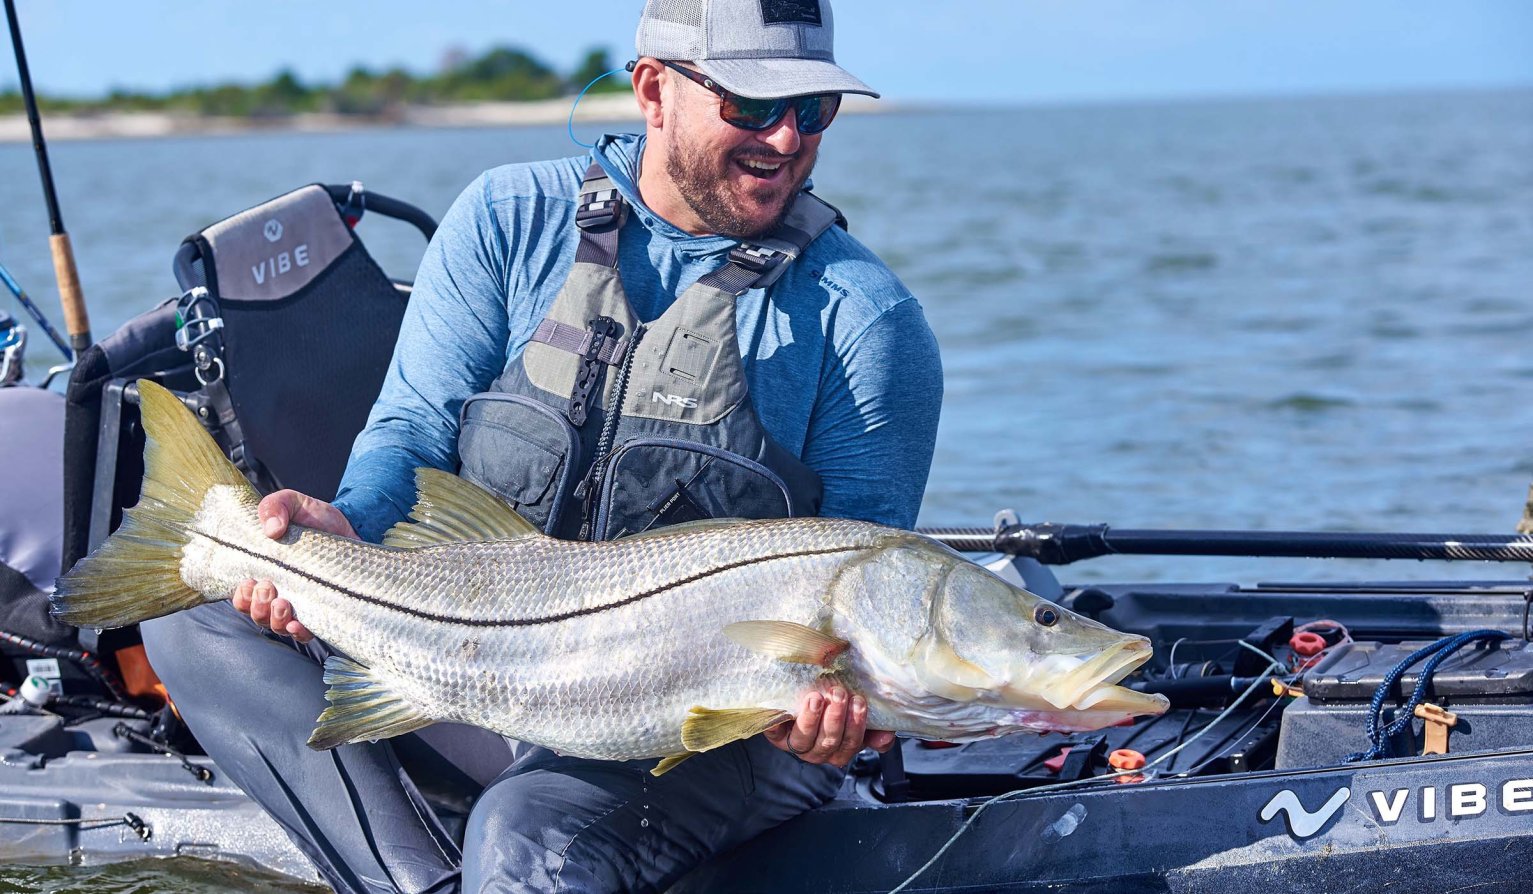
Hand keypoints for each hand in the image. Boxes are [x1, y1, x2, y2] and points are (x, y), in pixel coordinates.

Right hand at [230, 490, 356, 642]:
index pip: (242, 596)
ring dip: (275, 620)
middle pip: (256, 614)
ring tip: (283, 603)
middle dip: (257, 606)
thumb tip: (271, 530)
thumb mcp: (292, 503)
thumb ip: (274, 506)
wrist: (351, 525)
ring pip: (277, 626)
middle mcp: (277, 592)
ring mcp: (300, 604)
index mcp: (264, 571)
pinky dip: (298, 632)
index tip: (249, 582)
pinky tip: (299, 623)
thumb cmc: (314, 517)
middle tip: (267, 587)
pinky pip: (305, 633)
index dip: (241, 596)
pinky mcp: (322, 610)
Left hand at [765, 684, 895, 766]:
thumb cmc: (831, 709)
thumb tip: (887, 736)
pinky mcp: (775, 735)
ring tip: (816, 698)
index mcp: (838, 750)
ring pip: (804, 739)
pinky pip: (774, 732)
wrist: (796, 699)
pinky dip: (777, 721)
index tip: (859, 701)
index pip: (851, 744)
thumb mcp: (854, 717)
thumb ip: (872, 728)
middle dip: (835, 718)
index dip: (856, 725)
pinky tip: (782, 708)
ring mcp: (795, 744)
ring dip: (812, 719)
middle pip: (829, 742)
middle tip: (839, 693)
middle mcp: (817, 752)